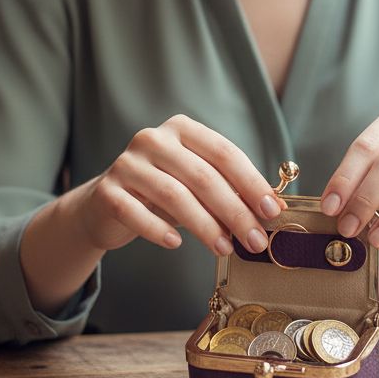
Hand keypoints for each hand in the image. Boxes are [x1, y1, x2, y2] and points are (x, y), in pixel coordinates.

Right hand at [77, 114, 286, 256]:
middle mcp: (153, 139)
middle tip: (255, 240)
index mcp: (182, 129)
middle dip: (234, 211)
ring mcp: (127, 163)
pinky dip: (158, 230)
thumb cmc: (163, 193)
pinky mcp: (106, 191)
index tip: (272, 210)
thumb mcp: (196, 185)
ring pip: (173, 195)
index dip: (251, 182)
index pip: (224, 152)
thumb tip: (270, 209)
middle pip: (203, 176)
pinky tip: (175, 244)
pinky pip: (136, 212)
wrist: (106, 205)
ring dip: (204, 225)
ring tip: (224, 248)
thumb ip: (228, 190)